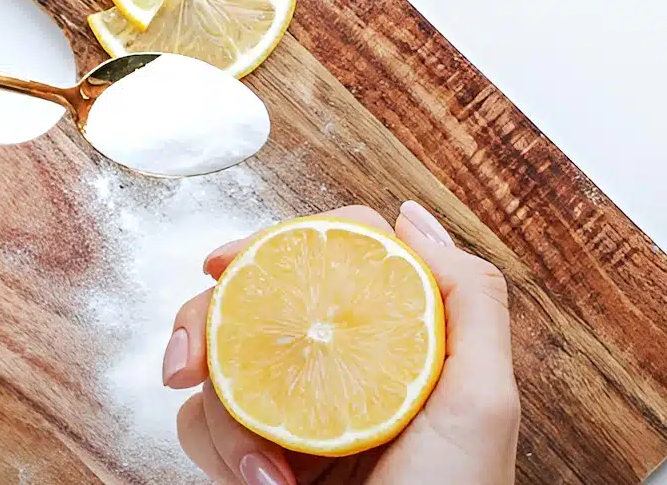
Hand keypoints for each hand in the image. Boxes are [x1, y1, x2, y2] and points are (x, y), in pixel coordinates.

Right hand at [166, 203, 519, 484]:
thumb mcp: (483, 403)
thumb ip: (467, 300)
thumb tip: (407, 215)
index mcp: (388, 336)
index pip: (326, 255)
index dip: (269, 244)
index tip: (222, 263)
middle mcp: (334, 362)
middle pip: (251, 298)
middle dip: (208, 326)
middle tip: (191, 364)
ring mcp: (290, 407)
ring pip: (215, 363)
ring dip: (223, 416)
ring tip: (264, 472)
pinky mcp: (254, 454)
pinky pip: (199, 424)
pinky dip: (217, 453)